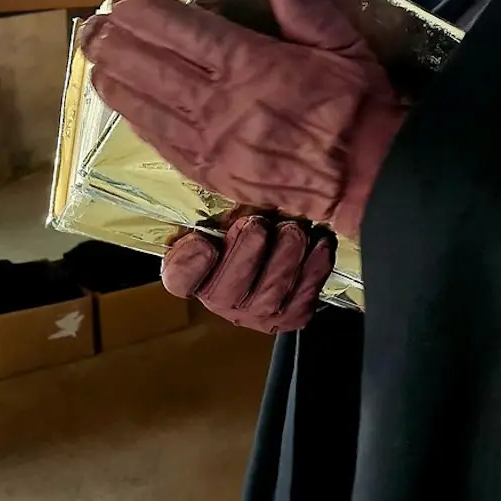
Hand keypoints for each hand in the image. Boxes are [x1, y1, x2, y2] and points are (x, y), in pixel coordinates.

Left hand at [79, 0, 405, 237]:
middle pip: (152, 68)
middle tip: (91, 28)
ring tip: (94, 63)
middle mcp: (222, 103)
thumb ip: (307, 3)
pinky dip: (139, 122)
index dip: (146, 13)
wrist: (370, 178)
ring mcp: (213, 143)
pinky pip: (164, 144)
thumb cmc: (361, 108)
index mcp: (253, 65)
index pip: (183, 31)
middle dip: (115, 45)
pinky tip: (125, 109)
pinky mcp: (215, 175)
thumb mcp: (345, 44)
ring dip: (116, 82)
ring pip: (148, 107)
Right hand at [162, 215, 333, 332]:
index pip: (179, 279)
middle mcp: (222, 301)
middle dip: (245, 254)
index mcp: (195, 274)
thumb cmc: (246, 228)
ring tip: (294, 230)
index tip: (203, 243)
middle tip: (259, 224)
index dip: (188, 265)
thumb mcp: (226, 215)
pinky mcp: (291, 316)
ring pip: (269, 294)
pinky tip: (320, 242)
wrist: (283, 257)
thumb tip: (223, 183)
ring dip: (284, 258)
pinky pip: (303, 296)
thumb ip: (217, 210)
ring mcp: (258, 314)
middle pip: (227, 291)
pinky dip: (315, 267)